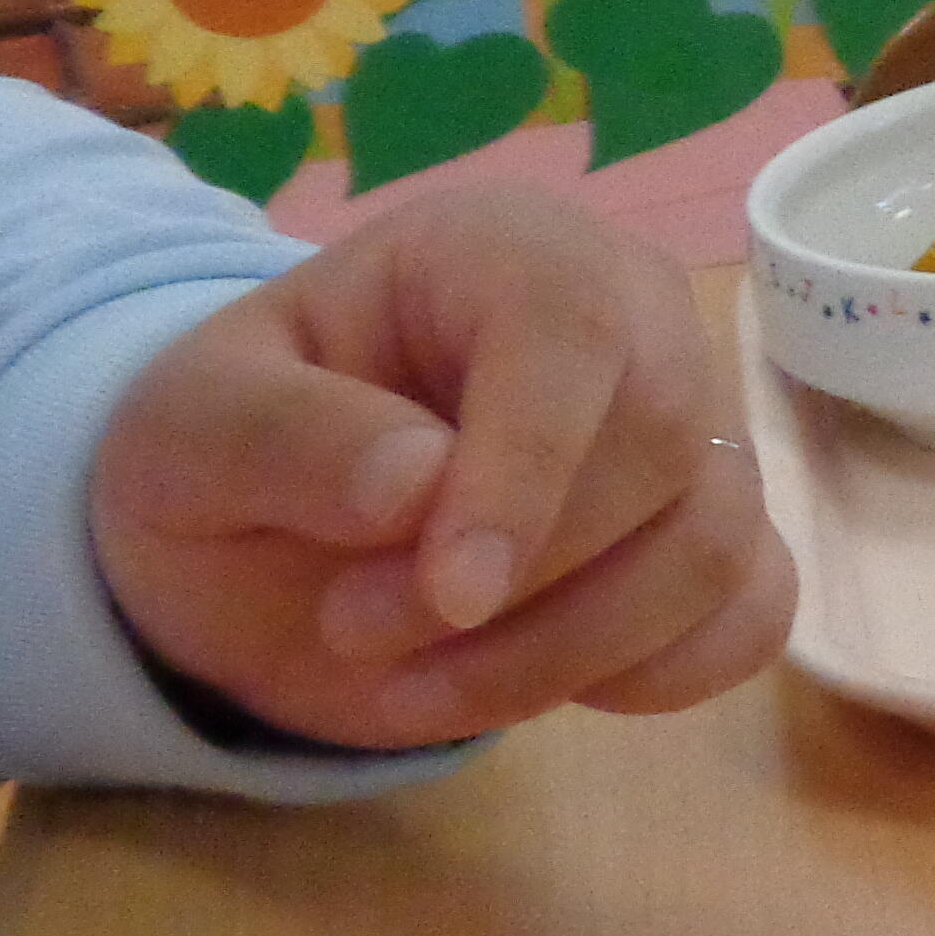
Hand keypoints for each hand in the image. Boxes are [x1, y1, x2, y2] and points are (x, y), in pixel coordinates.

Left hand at [90, 187, 795, 754]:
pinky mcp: (714, 544)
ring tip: (409, 684)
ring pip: (712, 545)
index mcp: (505, 251)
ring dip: (564, 652)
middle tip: (354, 632)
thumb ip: (283, 437)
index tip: (446, 597)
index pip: (574, 329)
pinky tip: (529, 682)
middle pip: (665, 446)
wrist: (257, 537)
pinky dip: (651, 677)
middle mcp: (633, 319)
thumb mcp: (186, 427)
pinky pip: (748, 616)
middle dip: (522, 579)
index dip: (529, 465)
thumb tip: (416, 484)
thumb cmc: (229, 447)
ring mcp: (690, 433)